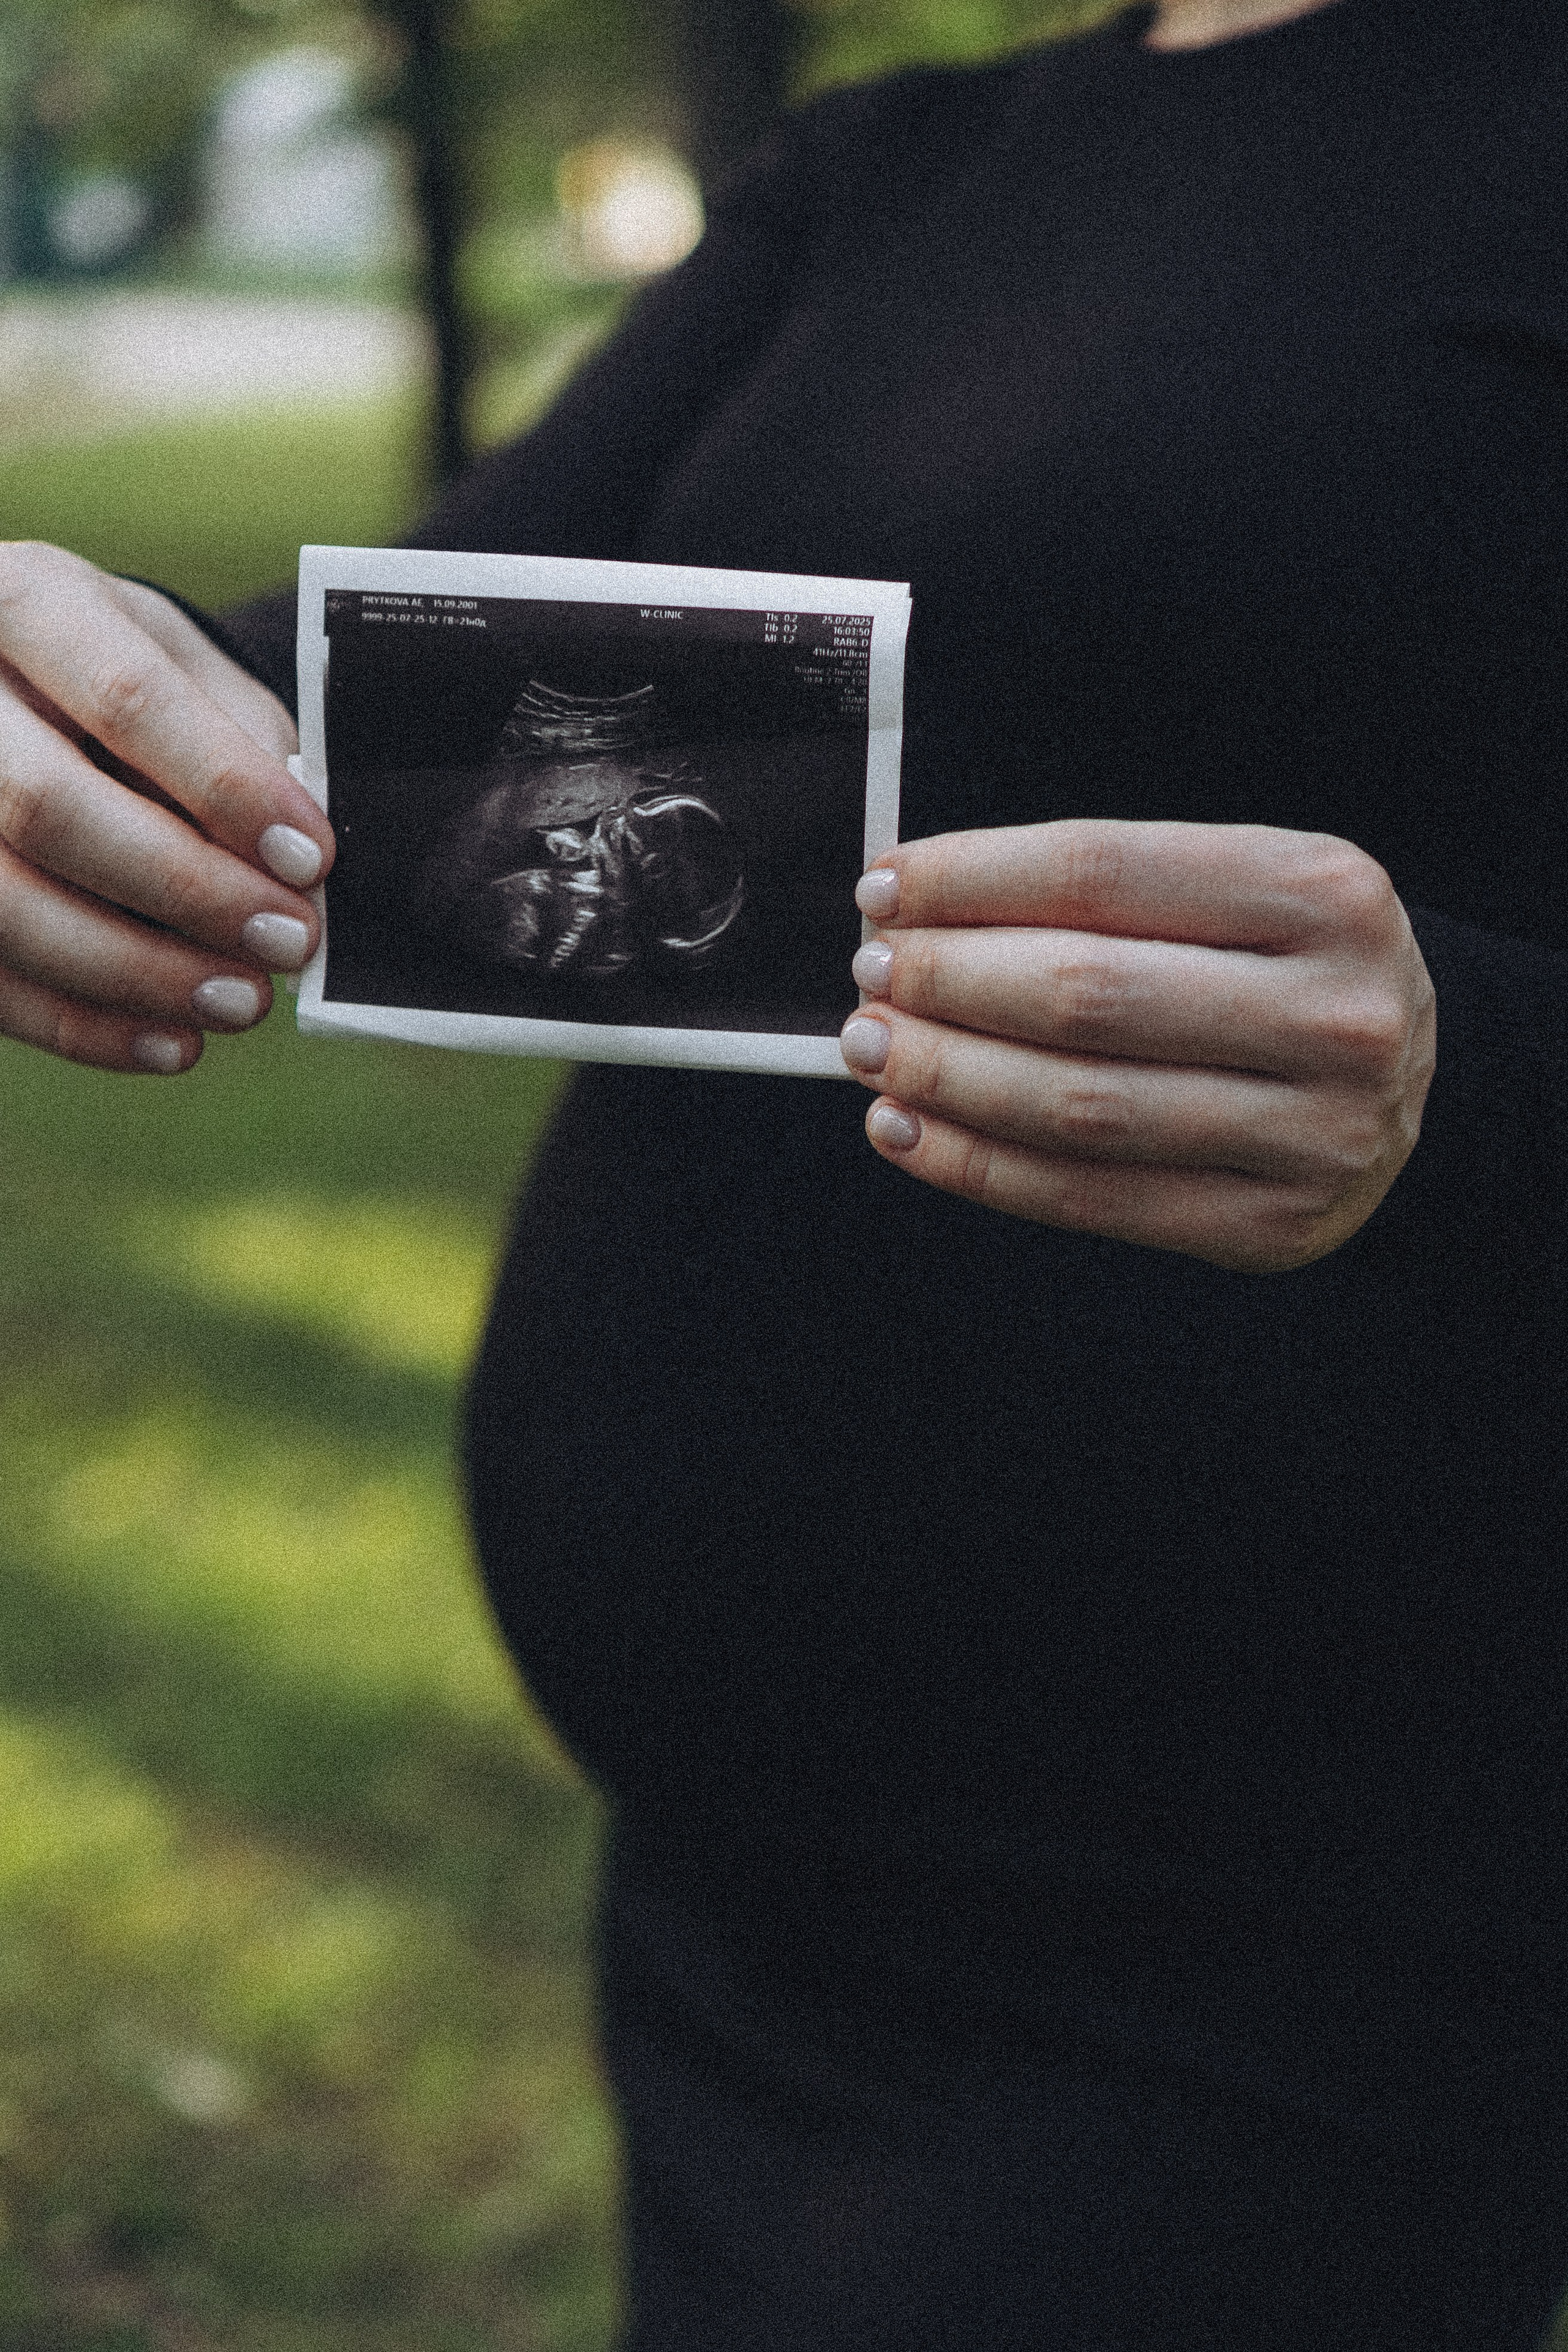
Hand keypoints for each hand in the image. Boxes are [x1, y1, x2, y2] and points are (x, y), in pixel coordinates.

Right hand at [0, 542, 331, 1074]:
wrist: (26, 694)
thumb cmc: (123, 678)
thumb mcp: (184, 667)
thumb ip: (243, 742)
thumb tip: (299, 856)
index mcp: (25, 603)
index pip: (125, 699)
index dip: (223, 787)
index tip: (309, 858)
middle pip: (50, 808)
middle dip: (185, 890)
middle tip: (288, 942)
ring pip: (5, 904)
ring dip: (136, 973)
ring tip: (242, 1003)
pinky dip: (85, 1025)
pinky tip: (172, 1044)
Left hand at [839, 819, 1435, 1271]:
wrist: (1407, 1092)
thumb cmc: (1279, 973)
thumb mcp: (1237, 896)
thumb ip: (1104, 897)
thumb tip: (914, 909)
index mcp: (1325, 893)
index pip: (1101, 872)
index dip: (971, 878)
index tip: (885, 885)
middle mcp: (1335, 1013)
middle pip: (1083, 993)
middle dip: (946, 980)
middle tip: (870, 971)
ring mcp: (1314, 1132)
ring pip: (1076, 1105)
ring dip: (944, 1074)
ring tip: (869, 1047)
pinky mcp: (1270, 1226)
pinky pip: (1087, 1198)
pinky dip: (974, 1165)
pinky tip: (904, 1129)